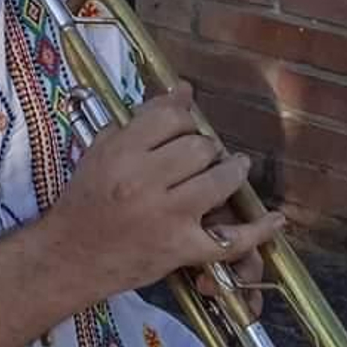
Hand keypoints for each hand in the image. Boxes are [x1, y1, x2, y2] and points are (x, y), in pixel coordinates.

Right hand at [42, 86, 282, 302]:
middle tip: (204, 155)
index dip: (184, 118)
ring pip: (219, 181)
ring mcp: (167, 216)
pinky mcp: (182, 249)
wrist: (71, 256)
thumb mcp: (102, 150)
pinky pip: (231, 239)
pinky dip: (259, 230)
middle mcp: (145, 181)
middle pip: (200, 147)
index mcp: (122, 152)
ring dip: (232, 171)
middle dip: (207, 147)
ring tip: (233, 167)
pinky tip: (276, 219)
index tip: (185, 126)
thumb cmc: (85, 200)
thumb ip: (143, 120)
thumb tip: (184, 90)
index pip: (171, 117)